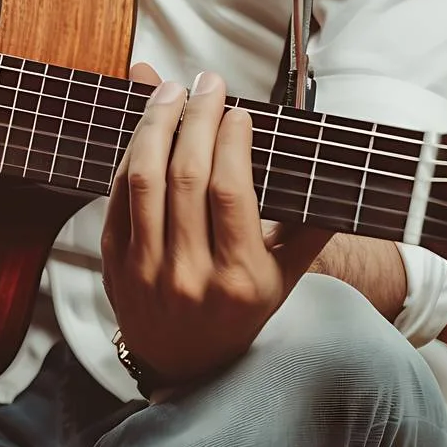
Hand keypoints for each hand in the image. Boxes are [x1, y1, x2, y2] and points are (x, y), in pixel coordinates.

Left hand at [101, 64, 334, 390]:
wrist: (188, 362)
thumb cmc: (242, 308)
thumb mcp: (285, 275)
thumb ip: (309, 221)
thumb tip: (333, 165)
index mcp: (239, 278)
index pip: (230, 193)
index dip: (231, 142)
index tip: (240, 111)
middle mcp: (189, 276)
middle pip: (185, 177)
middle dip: (196, 117)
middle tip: (208, 83)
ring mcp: (145, 271)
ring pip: (143, 179)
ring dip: (155, 124)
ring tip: (171, 91)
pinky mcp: (113, 262)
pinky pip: (117, 194)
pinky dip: (131, 153)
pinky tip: (147, 127)